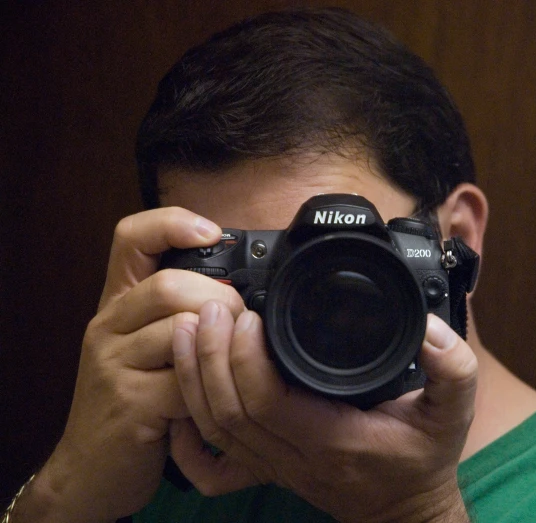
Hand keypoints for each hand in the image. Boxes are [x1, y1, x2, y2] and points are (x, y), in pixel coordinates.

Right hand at [20, 208, 243, 522]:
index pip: (131, 238)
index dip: (172, 224)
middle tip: (245, 321)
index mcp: (117, 304)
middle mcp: (108, 326)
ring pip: (181, 328)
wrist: (91, 468)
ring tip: (234, 357)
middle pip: (171, 284)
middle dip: (223, 299)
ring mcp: (114, 365)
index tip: (212, 232)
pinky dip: (213, 385)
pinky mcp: (130, 405)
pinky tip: (216, 395)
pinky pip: (187, 381)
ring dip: (224, 340)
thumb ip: (179, 314)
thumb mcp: (147, 347)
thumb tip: (243, 290)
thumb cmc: (134, 400)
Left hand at [170, 304, 476, 522]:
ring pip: (212, 429)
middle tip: (212, 308)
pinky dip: (187, 425)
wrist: (405, 512)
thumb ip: (453, 369)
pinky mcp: (266, 467)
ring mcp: (274, 466)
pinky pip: (211, 455)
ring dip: (193, 377)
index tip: (251, 315)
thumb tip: (430, 328)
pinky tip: (179, 391)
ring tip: (188, 328)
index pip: (269, 402)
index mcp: (333, 440)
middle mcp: (294, 457)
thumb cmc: (424, 460)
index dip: (247, 358)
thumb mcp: (453, 412)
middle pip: (228, 411)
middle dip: (211, 355)